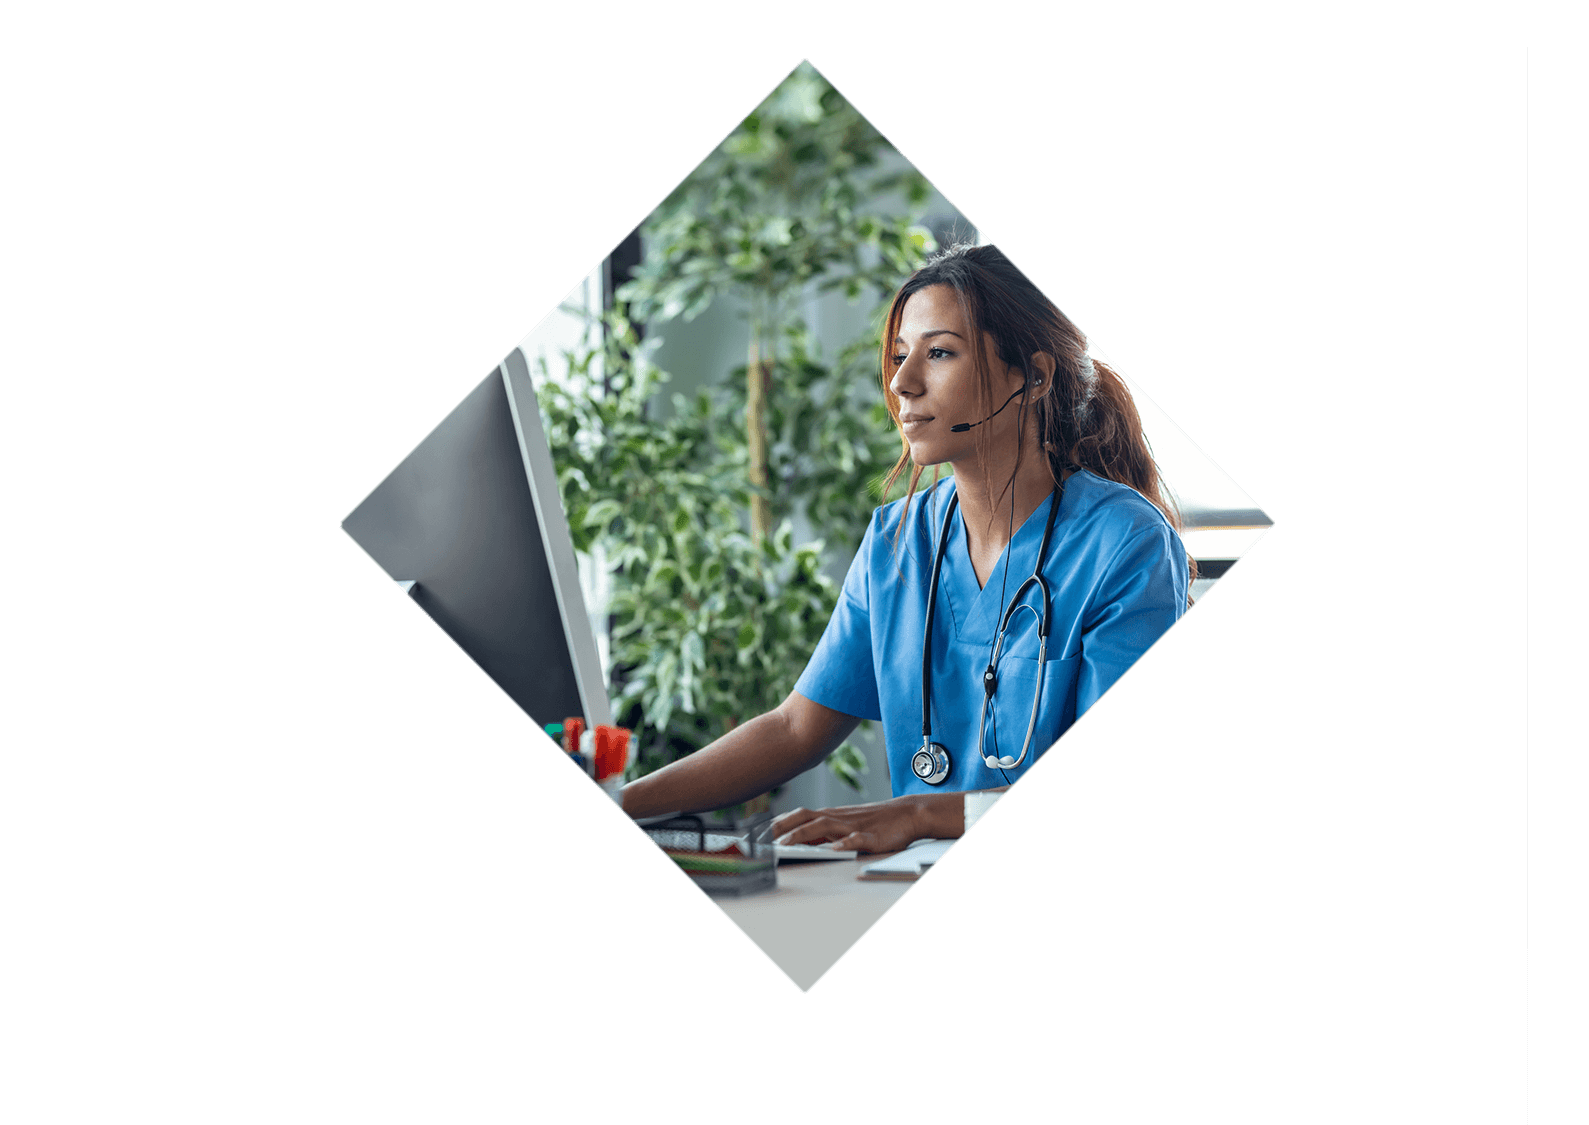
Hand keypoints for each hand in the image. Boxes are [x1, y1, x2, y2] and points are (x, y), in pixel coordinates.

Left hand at [772, 795, 943, 854]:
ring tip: (786, 844)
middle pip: (804, 817)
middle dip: (781, 827)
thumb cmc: (872, 821)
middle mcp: (837, 818)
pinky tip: (835, 848)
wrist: (906, 814)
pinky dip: (844, 843)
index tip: (755, 832)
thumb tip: (794, 840)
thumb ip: (821, 830)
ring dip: (803, 834)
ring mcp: (853, 826)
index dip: (776, 823)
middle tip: (761, 838)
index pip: (797, 816)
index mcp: (829, 815)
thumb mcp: (842, 824)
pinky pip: (856, 839)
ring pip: (824, 826)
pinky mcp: (871, 836)